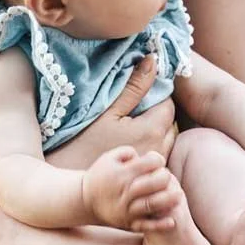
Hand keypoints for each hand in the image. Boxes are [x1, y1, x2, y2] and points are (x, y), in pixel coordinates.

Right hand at [50, 56, 176, 169]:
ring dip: (155, 134)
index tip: (138, 99)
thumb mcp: (107, 111)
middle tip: (133, 116)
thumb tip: (153, 60)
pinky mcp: (150, 180)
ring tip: (130, 133)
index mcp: (151, 130)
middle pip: (169, 124)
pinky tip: (131, 152)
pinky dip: (150, 152)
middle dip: (156, 116)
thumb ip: (133, 87)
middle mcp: (159, 149)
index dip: (155, 98)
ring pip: (166, 143)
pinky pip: (159, 161)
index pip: (168, 105)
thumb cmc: (84, 143)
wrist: (75, 184)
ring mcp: (155, 168)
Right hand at [83, 147, 180, 231]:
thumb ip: (128, 152)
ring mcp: (126, 209)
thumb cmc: (101, 175)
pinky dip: (159, 225)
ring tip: (178, 196)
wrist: (84, 201)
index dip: (158, 160)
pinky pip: (145, 226)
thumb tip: (147, 156)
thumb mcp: (108, 157)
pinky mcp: (127, 223)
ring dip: (169, 200)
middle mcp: (124, 191)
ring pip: (152, 205)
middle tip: (168, 178)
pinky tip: (172, 222)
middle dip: (165, 178)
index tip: (158, 162)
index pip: (149, 164)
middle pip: (153, 183)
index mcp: (122, 173)